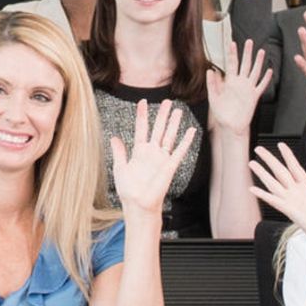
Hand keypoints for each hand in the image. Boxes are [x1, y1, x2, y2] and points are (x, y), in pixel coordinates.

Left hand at [111, 99, 196, 215]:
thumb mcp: (120, 168)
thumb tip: (114, 137)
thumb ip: (119, 152)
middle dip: (162, 114)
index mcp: (139, 151)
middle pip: (158, 128)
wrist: (138, 204)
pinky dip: (186, 141)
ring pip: (169, 136)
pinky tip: (191, 131)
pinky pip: (180, 151)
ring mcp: (162, 158)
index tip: (143, 102)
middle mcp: (152, 152)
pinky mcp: (170, 165)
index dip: (142, 115)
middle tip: (167, 101)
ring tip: (178, 110)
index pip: (142, 128)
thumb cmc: (129, 189)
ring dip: (174, 123)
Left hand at [207, 39, 271, 135]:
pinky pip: (262, 85)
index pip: (231, 64)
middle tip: (249, 42)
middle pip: (245, 64)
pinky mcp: (254, 96)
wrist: (231, 126)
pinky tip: (269, 71)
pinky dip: (266, 79)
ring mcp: (248, 89)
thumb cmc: (222, 113)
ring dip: (258, 62)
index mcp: (230, 82)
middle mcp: (240, 83)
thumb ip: (212, 84)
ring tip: (261, 52)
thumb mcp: (213, 98)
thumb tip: (210, 71)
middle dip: (247, 53)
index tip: (232, 43)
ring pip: (255, 72)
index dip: (232, 54)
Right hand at [249, 143, 305, 242]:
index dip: (288, 155)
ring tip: (252, 163)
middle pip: (280, 171)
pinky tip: (253, 188)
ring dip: (262, 173)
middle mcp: (297, 193)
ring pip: (273, 183)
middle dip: (269, 159)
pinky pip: (273, 200)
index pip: (295, 167)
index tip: (282, 145)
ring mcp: (291, 201)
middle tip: (259, 149)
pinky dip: (263, 195)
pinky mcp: (289, 210)